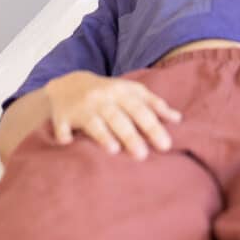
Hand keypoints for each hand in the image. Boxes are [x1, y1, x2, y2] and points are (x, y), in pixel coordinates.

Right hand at [44, 70, 181, 159]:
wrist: (68, 85)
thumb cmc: (107, 93)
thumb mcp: (130, 93)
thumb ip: (153, 104)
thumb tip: (178, 119)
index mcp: (121, 92)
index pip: (141, 109)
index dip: (154, 125)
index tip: (166, 144)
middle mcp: (102, 98)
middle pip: (119, 116)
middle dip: (131, 134)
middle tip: (143, 155)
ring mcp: (81, 107)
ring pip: (94, 122)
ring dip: (103, 135)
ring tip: (115, 149)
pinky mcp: (61, 116)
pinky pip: (62, 126)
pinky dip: (64, 134)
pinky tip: (68, 142)